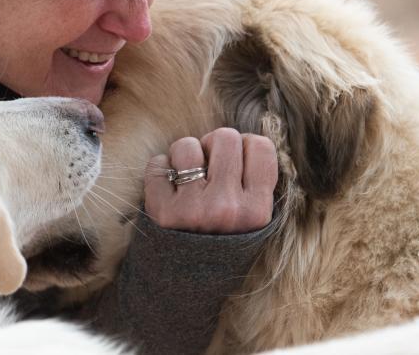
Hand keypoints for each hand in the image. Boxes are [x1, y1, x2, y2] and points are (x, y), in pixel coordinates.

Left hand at [145, 128, 276, 233]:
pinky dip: (160, 169)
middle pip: (224, 137)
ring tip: (187, 176)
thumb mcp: (252, 219)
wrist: (186, 282)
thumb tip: (243, 138)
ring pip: (188, 145)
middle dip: (213, 145)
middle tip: (208, 166)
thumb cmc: (222, 238)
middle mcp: (227, 207)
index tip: (235, 162)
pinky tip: (168, 187)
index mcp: (257, 210)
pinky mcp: (161, 210)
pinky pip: (158, 163)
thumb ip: (255, 181)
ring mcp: (193, 208)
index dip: (244, 146)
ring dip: (185, 154)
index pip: (259, 146)